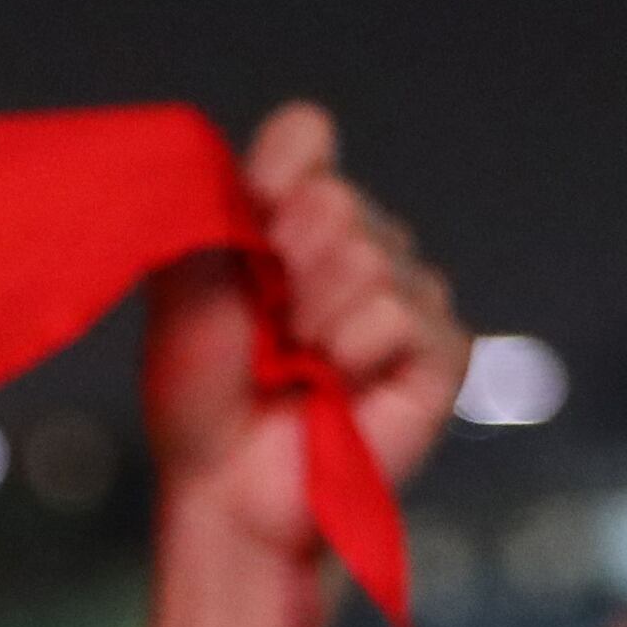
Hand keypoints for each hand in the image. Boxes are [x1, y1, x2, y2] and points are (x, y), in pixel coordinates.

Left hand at [145, 103, 465, 565]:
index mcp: (295, 221)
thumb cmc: (205, 400)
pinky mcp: (442, 350)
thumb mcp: (185, 293)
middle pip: (335, 197)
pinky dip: (353, 350)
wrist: (226, 490)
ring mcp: (408, 295)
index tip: (250, 213)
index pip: (305, 136)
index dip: (278, 165)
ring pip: (371, 253)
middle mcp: (360, 244)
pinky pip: (399, 312)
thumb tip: (267, 152)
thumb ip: (218, 212)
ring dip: (314, 318)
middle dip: (284, 265)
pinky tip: (338, 386)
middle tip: (268, 330)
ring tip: (298, 367)